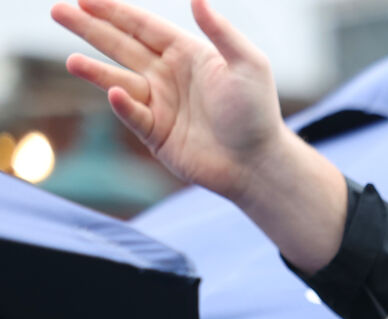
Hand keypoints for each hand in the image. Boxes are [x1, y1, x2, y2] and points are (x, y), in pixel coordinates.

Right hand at [54, 0, 285, 202]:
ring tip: (71, 60)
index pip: (142, 26)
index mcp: (187, 54)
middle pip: (121, 45)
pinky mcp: (157, 133)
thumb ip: (221, 32)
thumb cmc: (257, 113)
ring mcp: (161, 104)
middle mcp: (169, 75)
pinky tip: (115, 93)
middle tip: (58, 10)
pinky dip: (123, 105)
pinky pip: (134, 114)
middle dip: (89, 28)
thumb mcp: (247, 65)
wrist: (258, 163)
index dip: (113, 11)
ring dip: (94, 70)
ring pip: (118, 80)